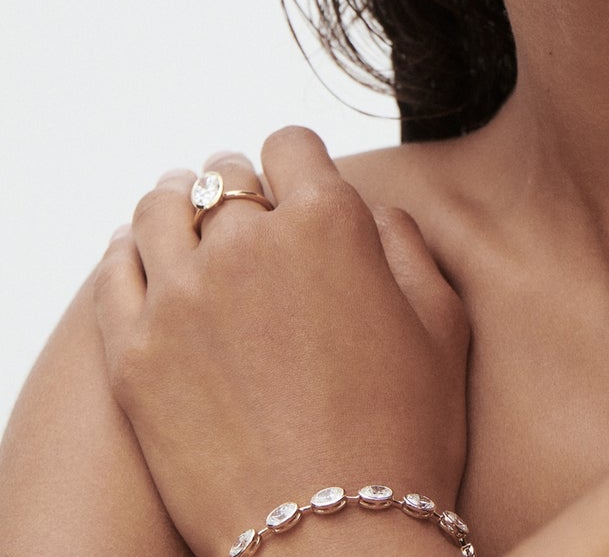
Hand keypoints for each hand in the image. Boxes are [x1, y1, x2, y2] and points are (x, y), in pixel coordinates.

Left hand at [93, 127, 468, 556]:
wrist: (334, 538)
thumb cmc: (405, 430)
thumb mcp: (442, 322)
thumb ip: (407, 245)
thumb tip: (372, 212)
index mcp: (328, 222)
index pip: (289, 143)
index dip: (295, 159)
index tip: (295, 182)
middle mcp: (249, 243)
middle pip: (224, 177)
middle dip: (240, 188)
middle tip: (246, 214)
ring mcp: (182, 297)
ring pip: (158, 210)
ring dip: (176, 206)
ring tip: (182, 218)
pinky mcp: (135, 354)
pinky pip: (113, 273)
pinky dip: (126, 254)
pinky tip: (139, 258)